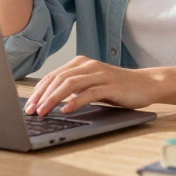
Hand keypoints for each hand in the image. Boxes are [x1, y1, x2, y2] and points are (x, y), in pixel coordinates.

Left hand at [25, 56, 160, 115]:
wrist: (146, 84)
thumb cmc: (116, 87)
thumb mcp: (91, 84)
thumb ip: (73, 88)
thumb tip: (49, 100)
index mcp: (79, 63)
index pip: (53, 76)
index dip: (38, 91)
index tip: (29, 106)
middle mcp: (87, 65)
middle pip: (58, 79)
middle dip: (42, 96)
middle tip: (32, 111)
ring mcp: (99, 74)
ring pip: (70, 84)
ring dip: (54, 99)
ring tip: (44, 112)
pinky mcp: (110, 85)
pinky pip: (89, 93)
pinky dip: (75, 102)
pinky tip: (66, 110)